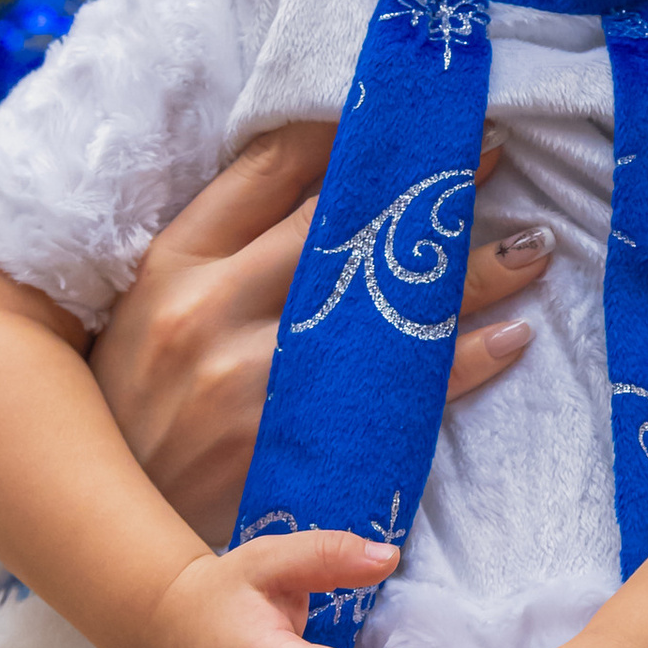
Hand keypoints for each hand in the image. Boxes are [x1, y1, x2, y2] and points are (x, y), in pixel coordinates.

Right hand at [92, 122, 552, 541]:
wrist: (114, 530)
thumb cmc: (139, 407)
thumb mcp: (154, 308)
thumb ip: (225, 243)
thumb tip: (323, 171)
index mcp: (175, 263)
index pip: (276, 169)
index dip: (354, 135)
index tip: (415, 117)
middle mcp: (211, 310)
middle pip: (340, 227)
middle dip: (423, 192)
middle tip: (496, 156)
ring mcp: (252, 382)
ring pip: (383, 307)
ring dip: (469, 275)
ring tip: (533, 248)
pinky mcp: (292, 446)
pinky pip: (398, 396)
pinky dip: (460, 365)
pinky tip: (509, 338)